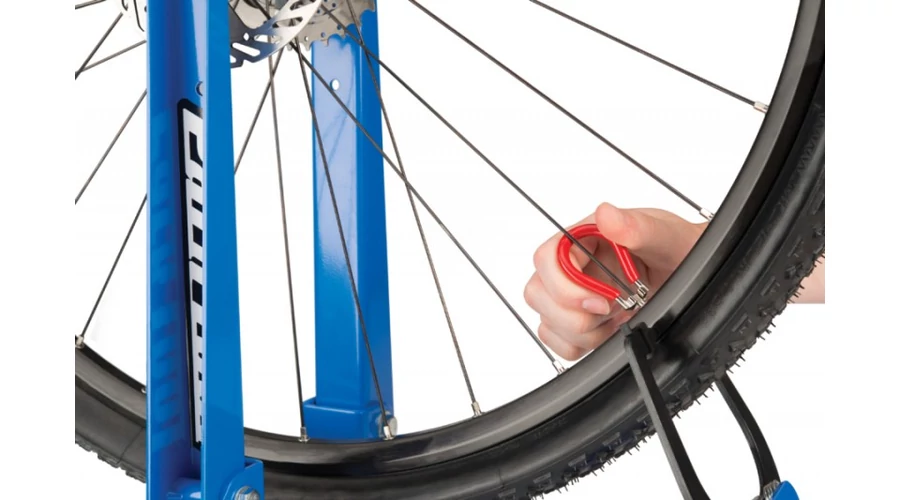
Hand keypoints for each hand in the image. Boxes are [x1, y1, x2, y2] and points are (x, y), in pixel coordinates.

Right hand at [524, 203, 704, 360]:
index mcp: (583, 237)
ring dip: (582, 332)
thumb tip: (606, 215)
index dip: (564, 286)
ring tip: (616, 319)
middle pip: (538, 293)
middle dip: (573, 314)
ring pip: (546, 321)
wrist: (690, 273)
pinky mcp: (577, 321)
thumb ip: (636, 227)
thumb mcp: (665, 236)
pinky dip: (580, 345)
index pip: (545, 259)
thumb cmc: (678, 249)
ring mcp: (570, 296)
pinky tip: (608, 332)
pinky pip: (556, 341)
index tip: (600, 300)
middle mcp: (570, 266)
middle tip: (610, 312)